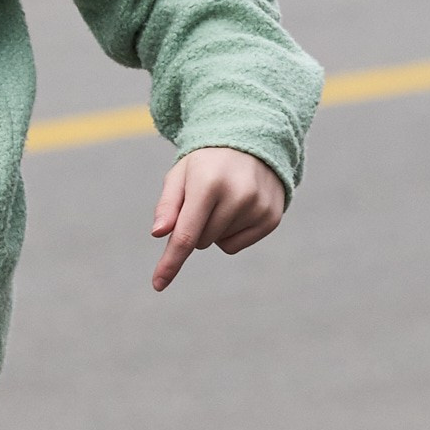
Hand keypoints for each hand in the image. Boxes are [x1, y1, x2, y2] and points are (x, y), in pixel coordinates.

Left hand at [150, 147, 286, 291]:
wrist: (252, 145)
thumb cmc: (207, 164)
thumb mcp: (180, 176)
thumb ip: (167, 205)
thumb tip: (158, 233)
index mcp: (208, 183)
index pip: (186, 234)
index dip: (171, 262)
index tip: (158, 284)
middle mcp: (238, 196)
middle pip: (200, 241)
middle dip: (195, 227)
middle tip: (204, 200)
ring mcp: (258, 207)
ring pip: (218, 243)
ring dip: (214, 229)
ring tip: (224, 199)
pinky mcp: (271, 218)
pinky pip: (235, 245)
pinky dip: (230, 233)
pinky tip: (238, 209)